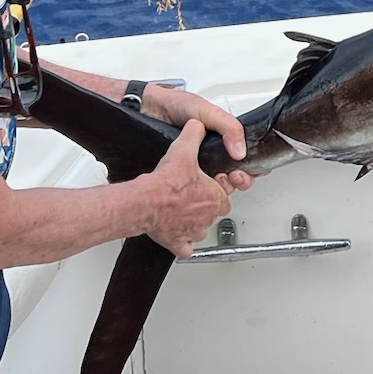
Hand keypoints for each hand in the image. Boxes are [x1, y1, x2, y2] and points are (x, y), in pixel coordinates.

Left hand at [139, 84, 252, 187]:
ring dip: (222, 188)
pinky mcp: (182, 172)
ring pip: (216, 184)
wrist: (147, 110)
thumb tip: (240, 151)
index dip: (251, 168)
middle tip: (233, 177)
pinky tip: (200, 188)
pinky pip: (195, 185)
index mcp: (223, 138)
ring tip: (218, 181)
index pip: (245, 157)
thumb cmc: (175, 106)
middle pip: (235, 174)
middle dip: (240, 180)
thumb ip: (228, 127)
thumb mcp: (207, 112)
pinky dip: (200, 190)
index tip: (246, 172)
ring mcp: (197, 164)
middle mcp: (212, 153)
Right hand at [139, 120, 235, 256]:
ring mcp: (193, 231)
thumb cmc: (165, 182)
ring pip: (201, 230)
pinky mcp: (178, 243)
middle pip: (214, 211)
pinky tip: (177, 236)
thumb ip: (194, 134)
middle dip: (206, 204)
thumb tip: (198, 124)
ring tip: (183, 211)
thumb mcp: (183, 149)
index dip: (217, 187)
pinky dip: (182, 245)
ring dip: (194, 222)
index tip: (207, 182)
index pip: (226, 193)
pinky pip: (185, 249)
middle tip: (192, 195)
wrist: (145, 201)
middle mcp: (207, 216)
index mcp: (215, 197)